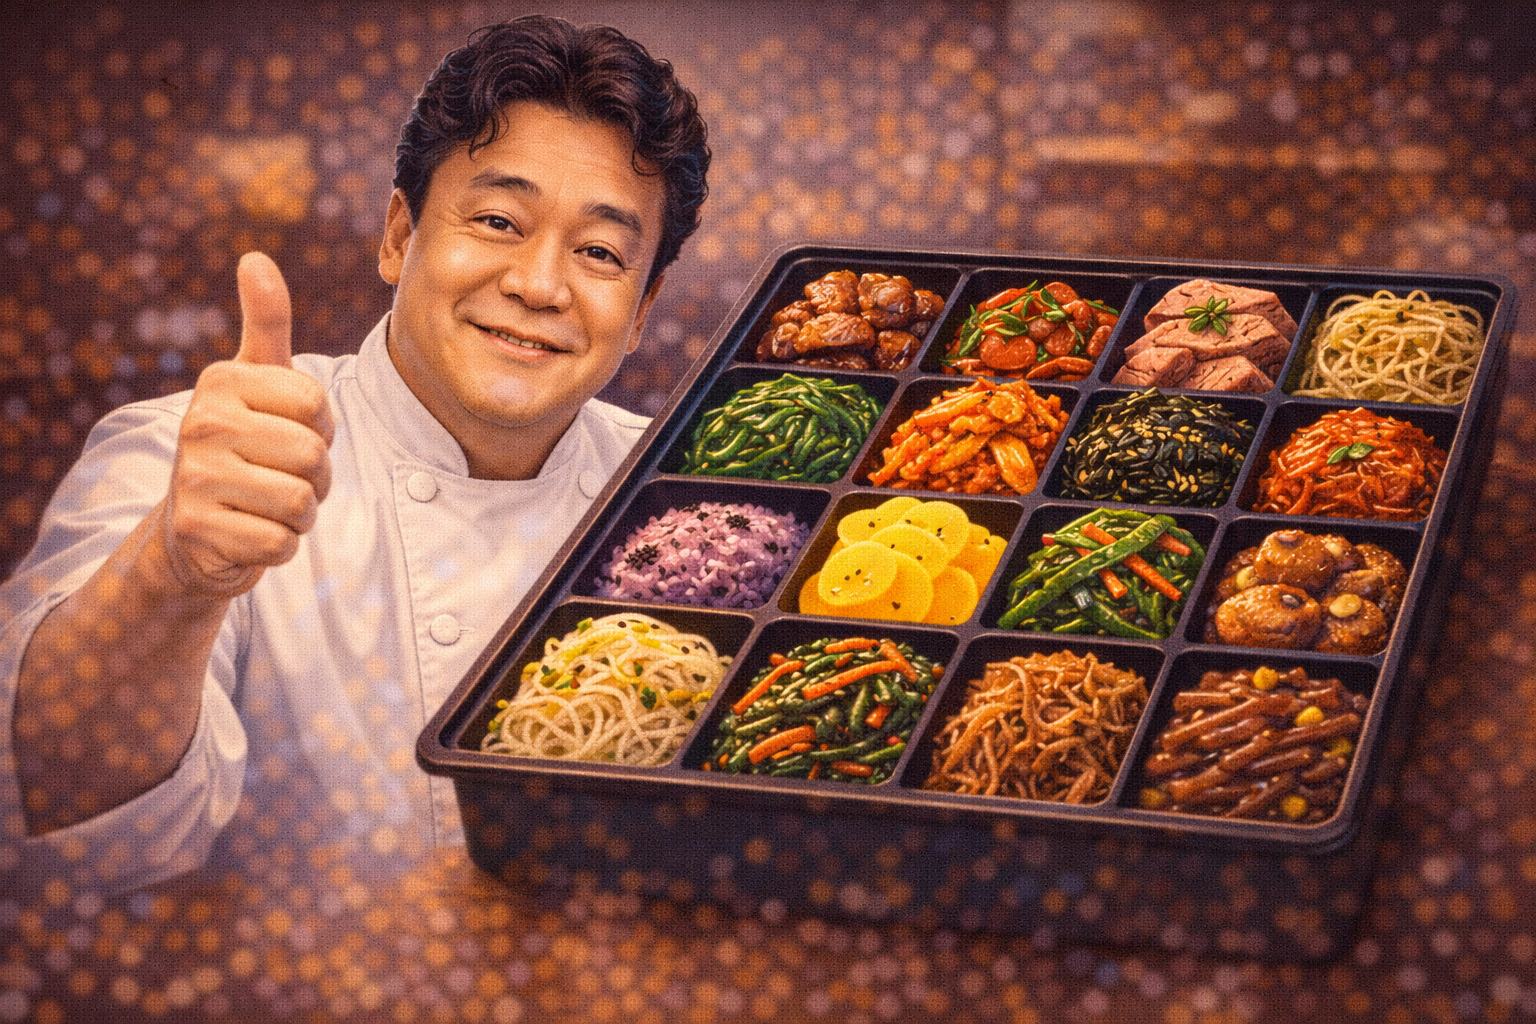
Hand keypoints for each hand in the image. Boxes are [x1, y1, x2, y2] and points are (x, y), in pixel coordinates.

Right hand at [153, 252, 334, 596]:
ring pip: (302, 501)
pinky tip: (252, 532)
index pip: (318, 405)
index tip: (289, 432)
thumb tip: (256, 258)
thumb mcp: (255, 380)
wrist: (193, 527)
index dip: (322, 428)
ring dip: (301, 513)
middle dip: (315, 476)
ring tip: (267, 503)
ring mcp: (194, 478)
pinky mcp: (198, 530)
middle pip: (314, 455)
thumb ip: (266, 322)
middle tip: (280, 475)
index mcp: (221, 381)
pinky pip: (281, 542)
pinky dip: (281, 545)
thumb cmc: (243, 445)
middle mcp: (201, 423)